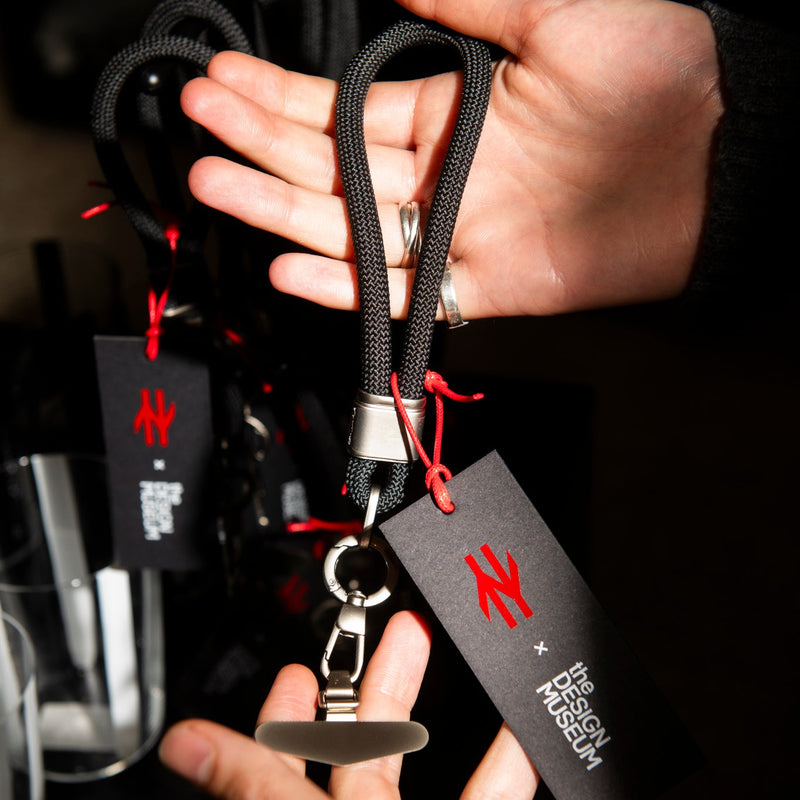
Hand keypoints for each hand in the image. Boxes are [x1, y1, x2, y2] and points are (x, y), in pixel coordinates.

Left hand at [159, 611, 537, 798]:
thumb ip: (252, 782)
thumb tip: (180, 742)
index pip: (279, 758)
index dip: (284, 709)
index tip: (295, 672)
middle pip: (360, 741)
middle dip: (374, 675)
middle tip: (389, 629)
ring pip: (419, 754)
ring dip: (433, 694)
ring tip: (436, 641)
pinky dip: (510, 764)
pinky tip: (523, 726)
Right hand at [180, 0, 722, 317]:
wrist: (714, 166)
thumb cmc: (655, 78)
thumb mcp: (556, 13)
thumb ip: (470, 0)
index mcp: (448, 111)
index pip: (341, 109)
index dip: (278, 97)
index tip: (223, 81)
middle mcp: (440, 175)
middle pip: (328, 169)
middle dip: (259, 144)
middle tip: (200, 125)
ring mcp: (453, 233)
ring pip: (347, 230)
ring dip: (279, 210)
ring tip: (216, 185)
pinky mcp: (476, 286)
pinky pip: (398, 293)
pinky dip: (343, 285)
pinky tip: (290, 265)